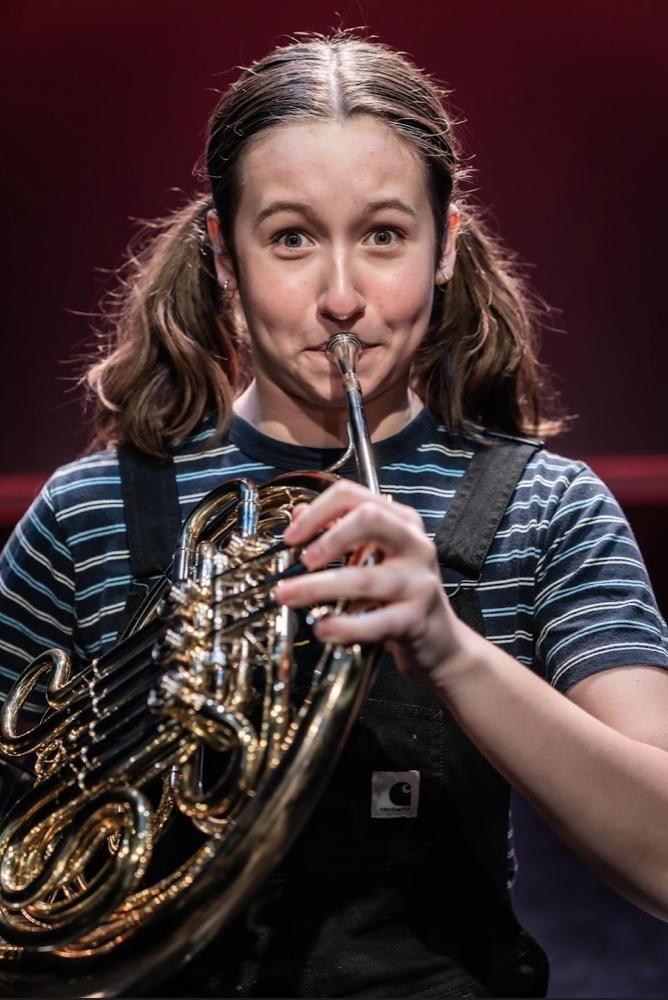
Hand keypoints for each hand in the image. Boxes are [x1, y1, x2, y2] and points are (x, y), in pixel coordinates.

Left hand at [275, 480, 467, 688]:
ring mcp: (418, 581)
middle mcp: (414, 544)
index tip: (291, 536)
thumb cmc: (399, 593)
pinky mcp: (415, 619)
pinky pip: (375, 622)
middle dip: (328, 538)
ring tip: (288, 596)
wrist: (437, 638)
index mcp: (401, 521)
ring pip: (364, 578)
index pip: (353, 496)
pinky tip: (322, 628)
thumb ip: (337, 530)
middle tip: (301, 560)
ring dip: (318, 587)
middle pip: (369, 520)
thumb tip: (299, 512)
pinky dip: (344, 626)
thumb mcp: (372, 554)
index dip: (317, 511)